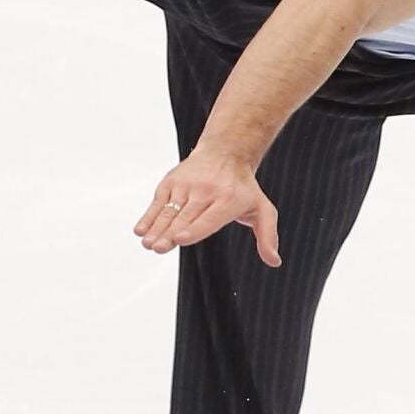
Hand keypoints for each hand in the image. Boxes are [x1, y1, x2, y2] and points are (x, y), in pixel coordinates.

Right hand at [133, 150, 281, 266]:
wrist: (225, 151)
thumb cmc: (243, 187)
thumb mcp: (262, 209)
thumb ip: (267, 236)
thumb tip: (274, 262)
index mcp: (228, 201)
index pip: (210, 218)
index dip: (195, 229)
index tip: (180, 239)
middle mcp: (206, 191)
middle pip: (186, 216)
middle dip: (170, 232)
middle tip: (158, 248)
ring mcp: (187, 184)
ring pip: (170, 209)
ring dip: (156, 227)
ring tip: (147, 243)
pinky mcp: (172, 181)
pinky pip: (159, 201)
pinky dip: (149, 215)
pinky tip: (140, 230)